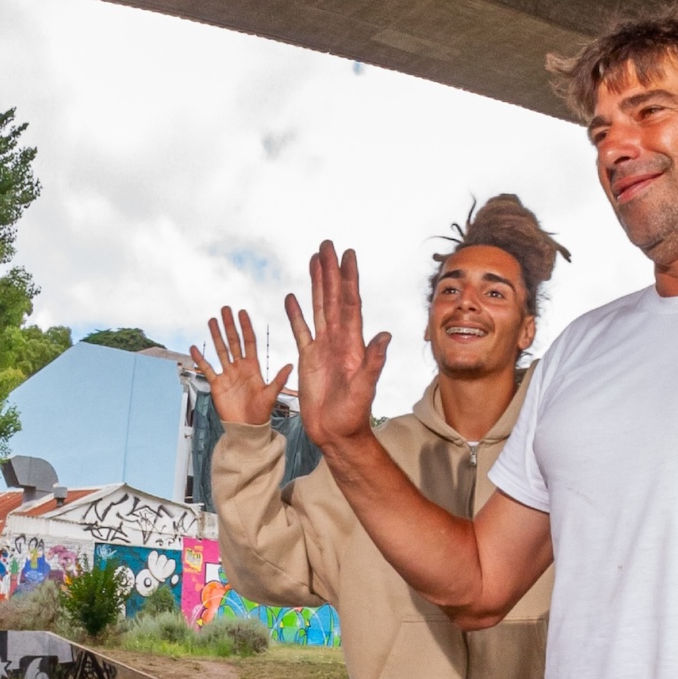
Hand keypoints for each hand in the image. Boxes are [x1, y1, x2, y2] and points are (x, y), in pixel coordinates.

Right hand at [189, 308, 290, 426]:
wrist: (248, 428)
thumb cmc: (261, 413)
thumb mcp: (271, 395)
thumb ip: (279, 380)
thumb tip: (291, 365)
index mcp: (253, 368)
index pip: (249, 342)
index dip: (245, 327)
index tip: (242, 313)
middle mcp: (240, 368)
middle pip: (234, 342)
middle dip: (229, 326)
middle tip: (225, 309)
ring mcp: (228, 374)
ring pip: (221, 351)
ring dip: (216, 336)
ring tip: (212, 320)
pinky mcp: (217, 384)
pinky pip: (207, 369)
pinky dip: (201, 359)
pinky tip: (195, 348)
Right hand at [285, 241, 390, 448]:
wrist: (337, 433)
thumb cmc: (353, 415)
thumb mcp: (364, 388)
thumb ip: (373, 362)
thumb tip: (385, 335)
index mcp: (353, 344)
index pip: (350, 303)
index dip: (348, 278)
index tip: (347, 255)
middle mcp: (339, 341)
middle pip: (333, 298)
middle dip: (331, 271)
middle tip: (327, 245)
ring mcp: (323, 348)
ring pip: (319, 308)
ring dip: (316, 284)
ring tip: (314, 260)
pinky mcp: (309, 359)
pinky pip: (301, 330)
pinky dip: (296, 314)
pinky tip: (292, 297)